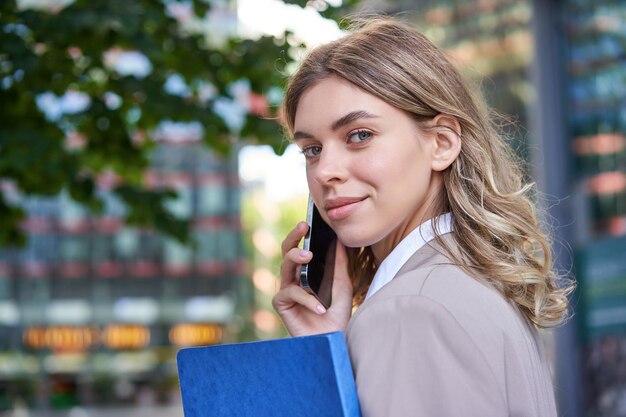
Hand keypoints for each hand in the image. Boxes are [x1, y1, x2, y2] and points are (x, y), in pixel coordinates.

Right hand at [272, 221, 353, 336]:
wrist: (334, 339)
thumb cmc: (337, 314)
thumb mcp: (343, 285)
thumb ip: (340, 264)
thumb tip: (340, 239)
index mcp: (305, 272)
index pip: (300, 247)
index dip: (300, 233)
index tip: (308, 221)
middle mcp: (293, 279)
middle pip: (286, 252)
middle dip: (293, 237)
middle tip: (303, 227)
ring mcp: (286, 291)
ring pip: (284, 267)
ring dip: (296, 258)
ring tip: (309, 255)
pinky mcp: (281, 305)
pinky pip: (291, 293)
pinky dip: (307, 299)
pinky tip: (320, 307)